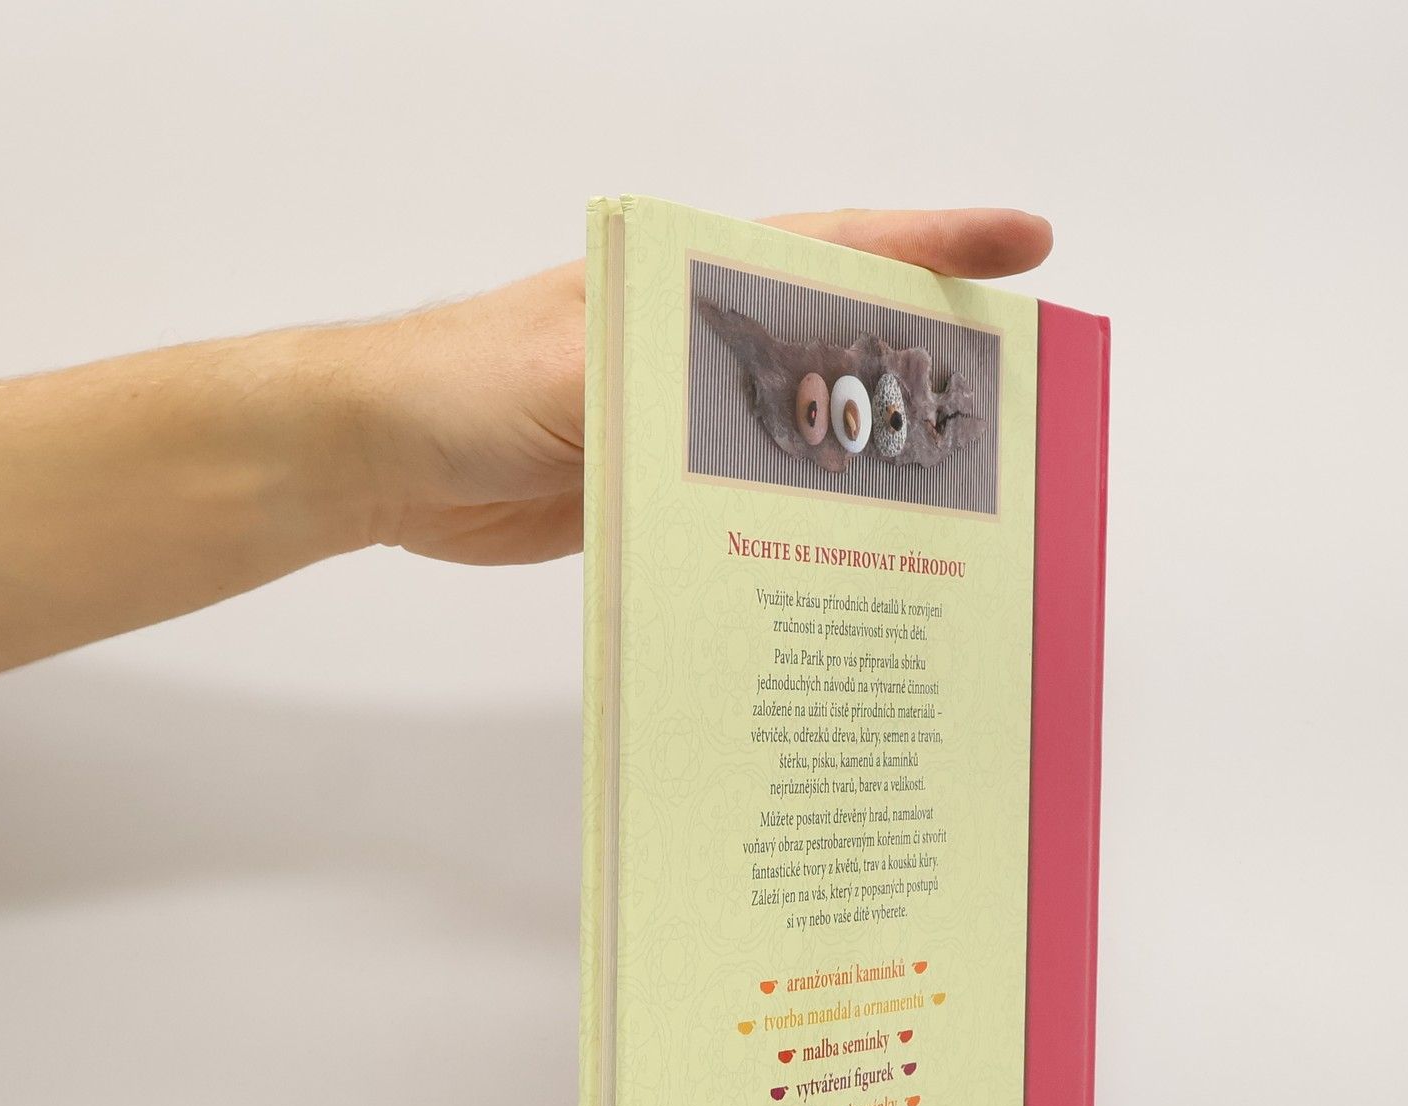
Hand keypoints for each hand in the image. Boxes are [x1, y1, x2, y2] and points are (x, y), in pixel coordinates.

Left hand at [339, 208, 1053, 566]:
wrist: (384, 457)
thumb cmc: (466, 381)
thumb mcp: (579, 369)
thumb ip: (678, 382)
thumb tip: (784, 415)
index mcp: (688, 281)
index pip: (833, 251)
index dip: (932, 249)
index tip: (1024, 246)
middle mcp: (699, 341)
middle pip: (839, 343)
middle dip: (927, 366)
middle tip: (1012, 408)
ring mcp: (684, 416)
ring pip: (804, 430)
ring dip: (871, 460)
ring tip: (957, 497)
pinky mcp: (661, 485)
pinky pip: (754, 498)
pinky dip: (801, 522)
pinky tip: (850, 556)